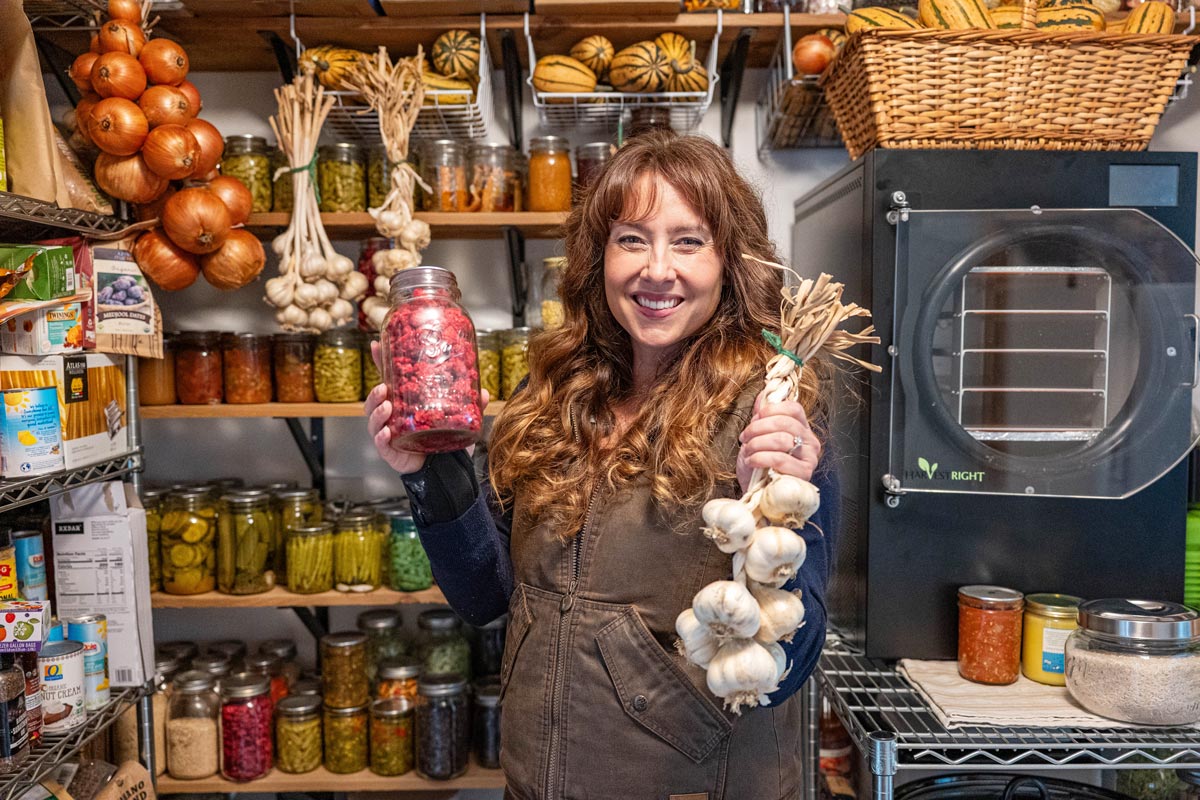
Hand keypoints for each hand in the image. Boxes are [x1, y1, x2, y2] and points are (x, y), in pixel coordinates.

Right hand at [364, 341, 489, 475]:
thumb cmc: (443, 439)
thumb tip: (484, 392)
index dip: (380, 362)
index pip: (388, 378)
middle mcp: (392, 416)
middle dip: (376, 392)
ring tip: (387, 406)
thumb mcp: (457, 418)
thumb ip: (471, 406)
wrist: (443, 468)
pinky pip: (381, 443)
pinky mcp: (390, 451)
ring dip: (377, 412)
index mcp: (403, 402)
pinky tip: (387, 432)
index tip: (376, 345)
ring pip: (374, 420)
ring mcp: (388, 433)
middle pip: (375, 400)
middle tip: (384, 387)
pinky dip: (382, 437)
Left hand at [735, 390, 820, 494]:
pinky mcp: (804, 474)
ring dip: (757, 443)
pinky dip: (760, 457)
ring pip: (781, 439)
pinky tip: (751, 461)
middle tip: (744, 437)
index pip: (793, 408)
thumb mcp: (758, 436)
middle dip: (757, 428)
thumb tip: (763, 394)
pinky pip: (780, 459)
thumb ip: (763, 416)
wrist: (758, 493)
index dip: (770, 410)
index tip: (754, 418)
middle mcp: (811, 441)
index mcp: (802, 428)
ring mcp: (810, 459)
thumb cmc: (760, 465)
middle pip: (784, 423)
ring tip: (747, 451)